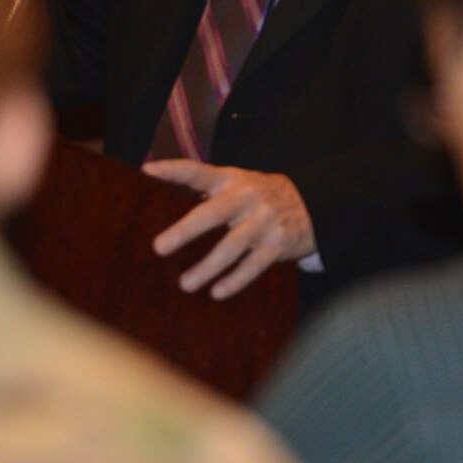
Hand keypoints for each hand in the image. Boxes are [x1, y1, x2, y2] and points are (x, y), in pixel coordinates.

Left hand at [143, 160, 314, 299]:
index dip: (174, 170)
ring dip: (207, 267)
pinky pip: (253, 265)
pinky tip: (217, 292)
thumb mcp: (238, 183)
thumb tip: (163, 197)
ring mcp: (263, 221)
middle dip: (186, 230)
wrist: (314, 203)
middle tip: (159, 247)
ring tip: (185, 284)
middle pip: (213, 213)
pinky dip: (235, 280)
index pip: (198, 171)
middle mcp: (246, 198)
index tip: (148, 171)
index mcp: (230, 180)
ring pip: (232, 246)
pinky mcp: (277, 244)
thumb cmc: (261, 196)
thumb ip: (207, 189)